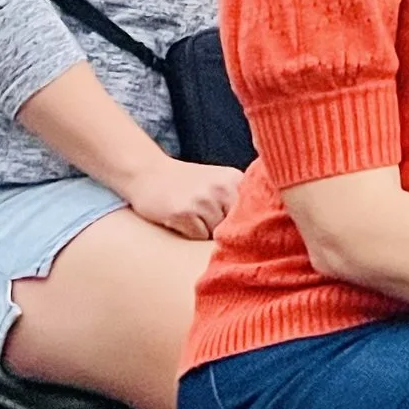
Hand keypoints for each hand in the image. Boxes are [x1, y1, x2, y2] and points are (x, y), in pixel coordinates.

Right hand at [122, 154, 243, 239]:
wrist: (147, 172)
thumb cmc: (186, 182)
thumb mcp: (218, 181)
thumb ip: (239, 199)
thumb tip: (261, 231)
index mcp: (234, 179)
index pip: (253, 213)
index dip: (244, 223)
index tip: (236, 224)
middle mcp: (221, 188)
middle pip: (234, 226)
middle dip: (224, 228)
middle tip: (205, 215)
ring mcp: (202, 200)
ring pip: (215, 234)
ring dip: (205, 231)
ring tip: (192, 214)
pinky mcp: (183, 212)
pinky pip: (197, 237)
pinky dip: (190, 233)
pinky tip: (180, 217)